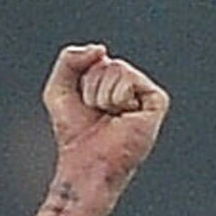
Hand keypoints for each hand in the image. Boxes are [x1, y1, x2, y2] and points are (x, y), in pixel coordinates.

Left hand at [42, 43, 167, 205]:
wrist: (85, 166)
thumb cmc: (73, 135)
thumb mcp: (58, 90)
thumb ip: (69, 59)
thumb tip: (101, 49)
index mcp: (113, 82)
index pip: (96, 58)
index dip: (83, 82)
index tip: (86, 107)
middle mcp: (132, 86)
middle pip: (106, 62)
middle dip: (91, 88)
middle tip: (97, 114)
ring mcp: (146, 94)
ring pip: (116, 69)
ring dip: (102, 96)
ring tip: (108, 118)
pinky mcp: (157, 102)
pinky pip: (129, 81)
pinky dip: (117, 99)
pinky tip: (122, 118)